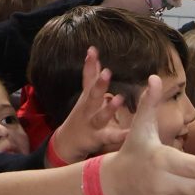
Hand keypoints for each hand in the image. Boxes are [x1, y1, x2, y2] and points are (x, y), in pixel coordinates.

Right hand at [46, 46, 123, 164]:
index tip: (92, 50)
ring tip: (118, 99)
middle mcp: (88, 109)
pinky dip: (119, 136)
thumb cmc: (82, 116)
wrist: (66, 144)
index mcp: (88, 98)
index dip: (90, 65)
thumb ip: (91, 75)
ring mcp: (91, 124)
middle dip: (99, 84)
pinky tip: (129, 133)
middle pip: (92, 95)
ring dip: (108, 109)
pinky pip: (109, 137)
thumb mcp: (85, 94)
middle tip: (107, 72)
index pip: (88, 78)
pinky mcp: (96, 139)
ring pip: (100, 116)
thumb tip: (92, 52)